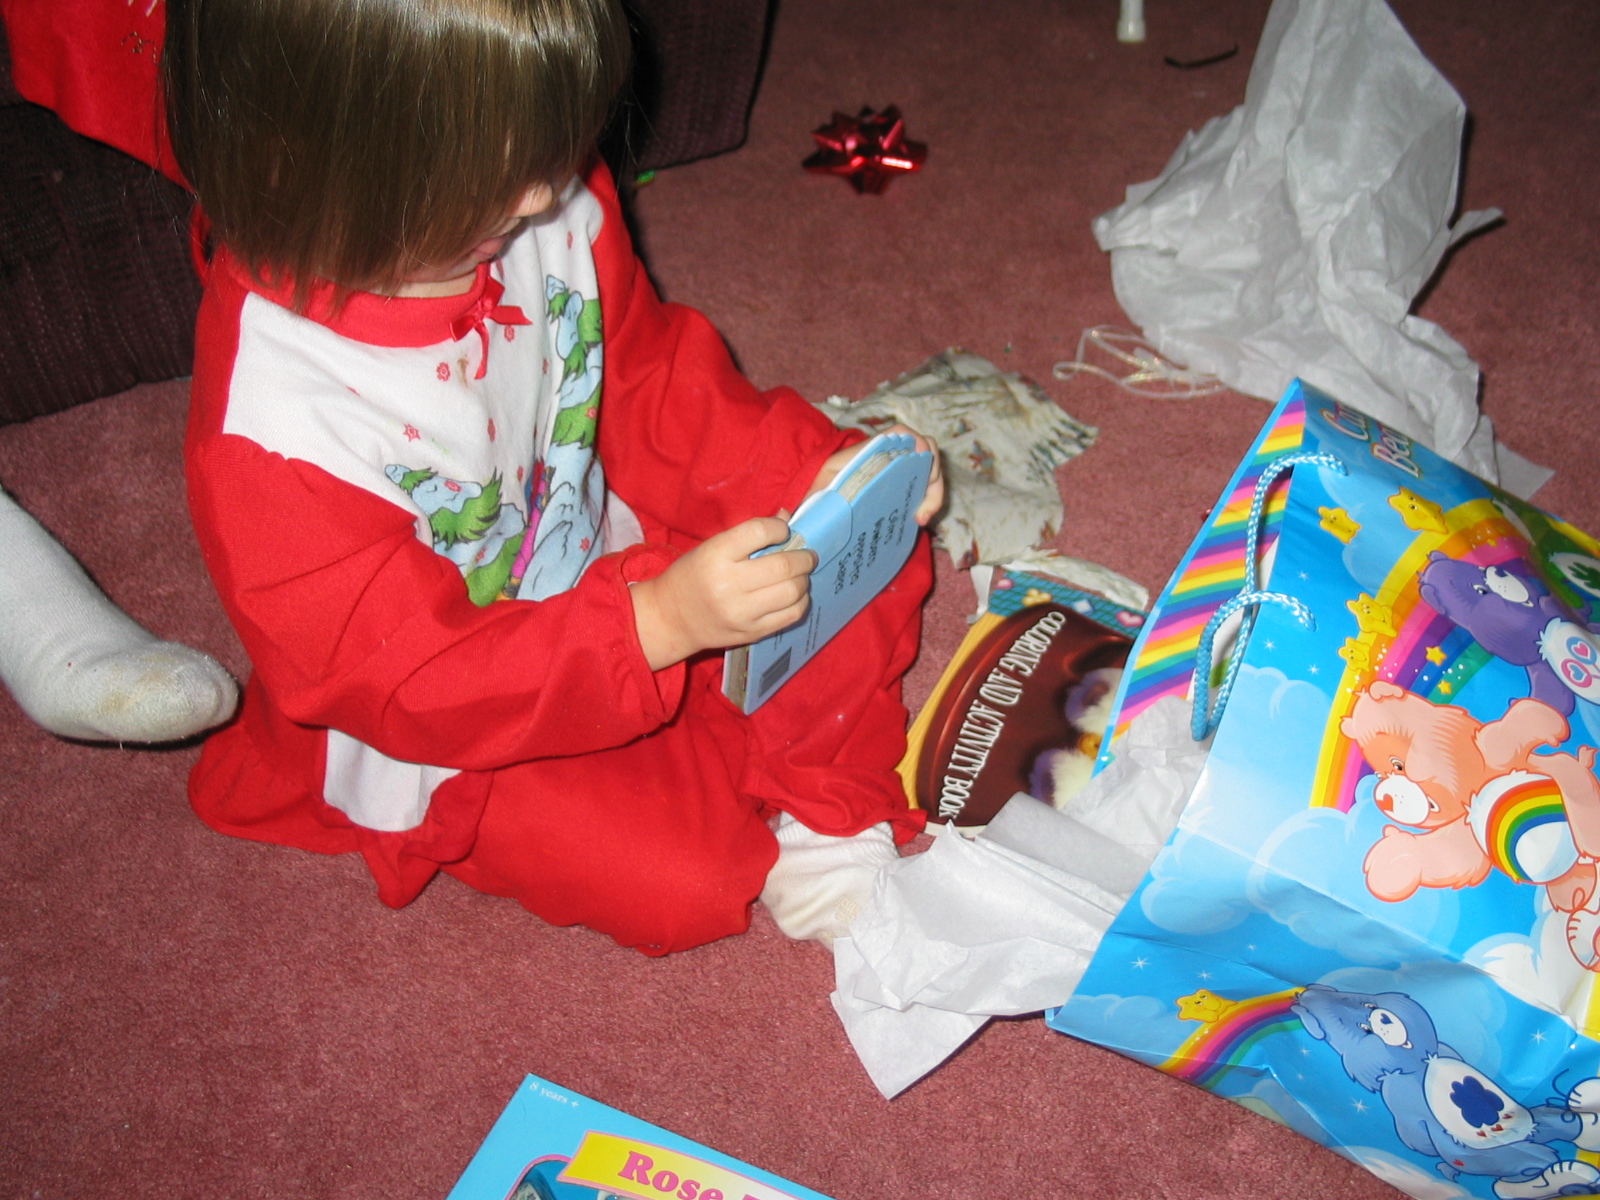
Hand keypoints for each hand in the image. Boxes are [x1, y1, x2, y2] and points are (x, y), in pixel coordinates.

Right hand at [630, 517, 816, 670]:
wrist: (671, 618)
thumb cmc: (692, 576)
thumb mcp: (710, 547)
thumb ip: (747, 535)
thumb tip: (786, 518)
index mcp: (715, 555)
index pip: (759, 532)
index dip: (779, 528)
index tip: (783, 530)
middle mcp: (728, 584)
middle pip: (782, 566)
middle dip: (803, 557)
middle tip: (807, 555)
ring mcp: (741, 612)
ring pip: (792, 592)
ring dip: (803, 579)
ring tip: (800, 574)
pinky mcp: (752, 632)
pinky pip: (791, 615)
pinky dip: (800, 601)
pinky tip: (795, 594)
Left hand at [805, 424, 944, 525]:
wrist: (819, 503)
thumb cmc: (816, 494)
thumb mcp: (810, 496)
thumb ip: (804, 504)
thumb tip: (783, 516)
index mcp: (865, 453)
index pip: (899, 433)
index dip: (916, 440)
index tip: (921, 458)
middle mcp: (887, 456)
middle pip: (925, 451)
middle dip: (932, 478)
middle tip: (921, 512)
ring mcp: (898, 471)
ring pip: (929, 469)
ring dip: (933, 492)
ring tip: (920, 518)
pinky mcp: (903, 487)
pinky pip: (925, 486)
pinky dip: (929, 500)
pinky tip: (918, 520)